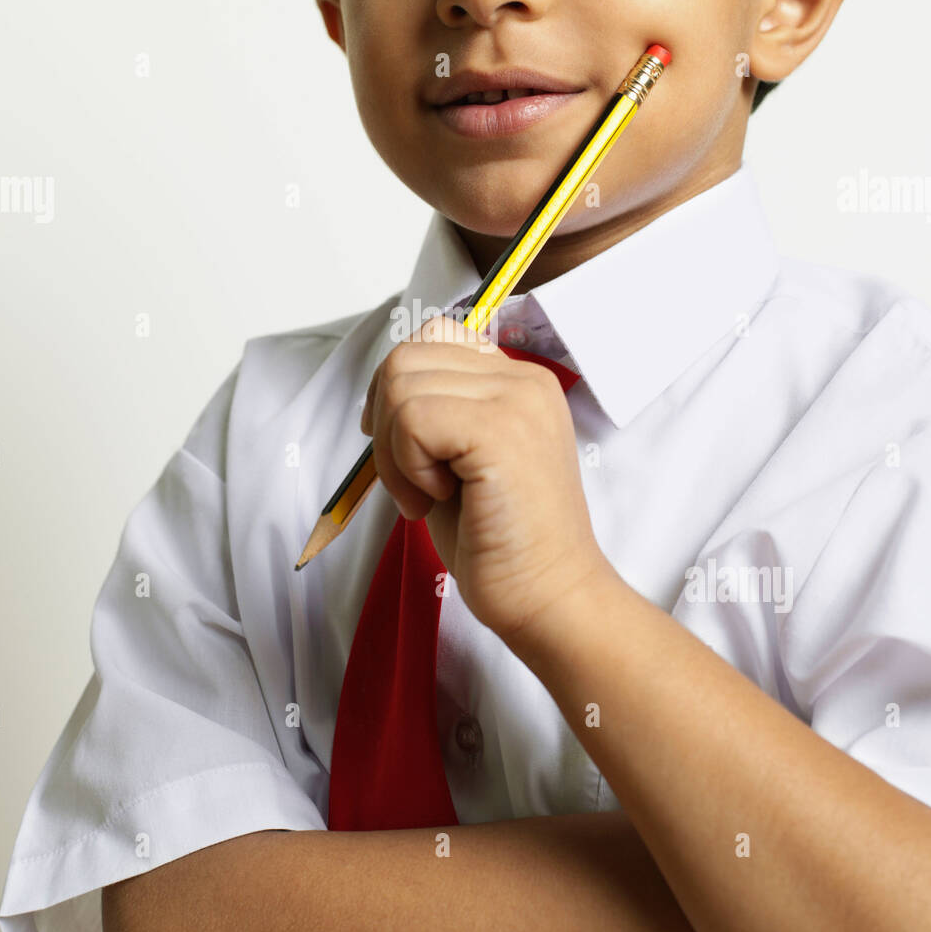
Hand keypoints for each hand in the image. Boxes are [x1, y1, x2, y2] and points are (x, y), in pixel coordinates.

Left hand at [360, 313, 607, 642]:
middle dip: (386, 424)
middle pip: (406, 357)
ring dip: (395, 450)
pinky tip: (439, 499)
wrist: (548, 597)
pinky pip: (412, 418)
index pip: (435, 335)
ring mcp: (516, 400)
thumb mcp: (459, 460)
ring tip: (428, 494)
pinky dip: (406, 465)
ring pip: (401, 384)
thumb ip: (433, 411)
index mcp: (518, 382)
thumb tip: (382, 389)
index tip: (401, 443)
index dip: (398, 387)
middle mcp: (523, 380)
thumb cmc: (499, 542)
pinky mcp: (500, 430)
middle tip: (413, 482)